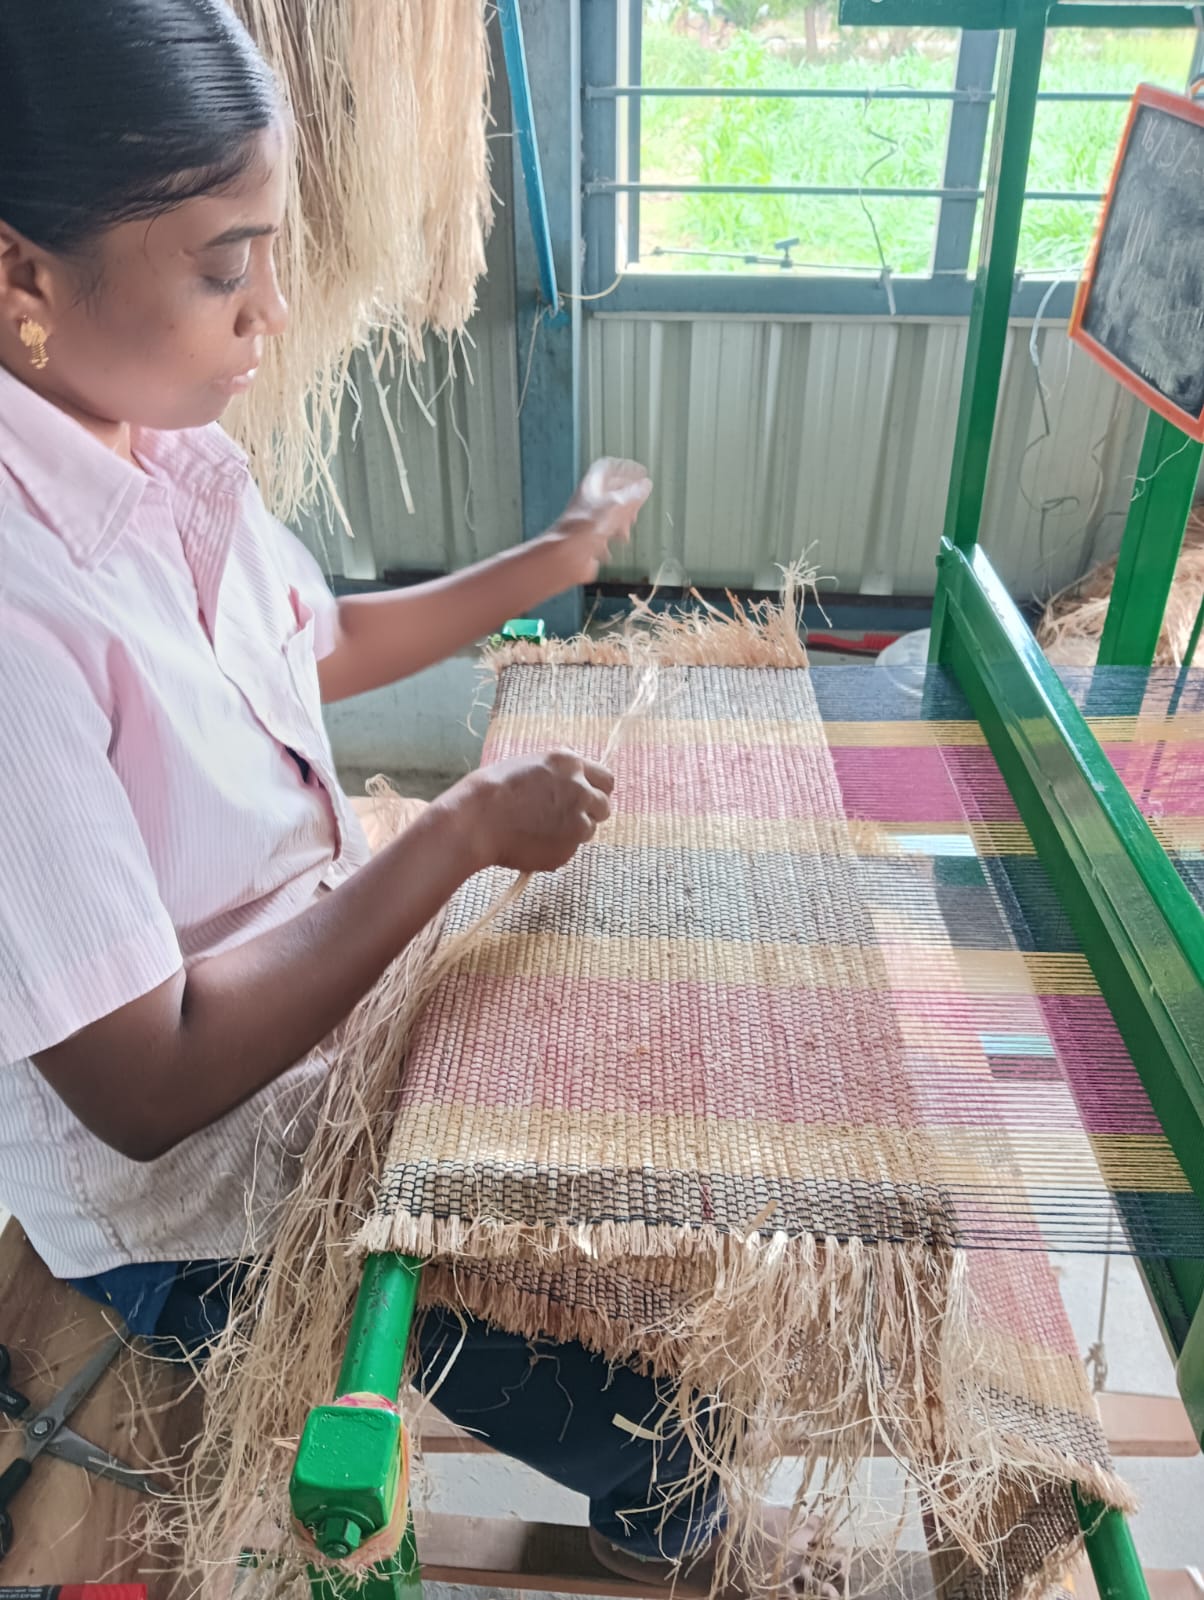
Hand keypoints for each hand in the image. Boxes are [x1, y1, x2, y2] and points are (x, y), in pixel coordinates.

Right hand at [448, 749, 614, 873]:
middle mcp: (581, 791)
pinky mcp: (568, 849)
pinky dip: (556, 848)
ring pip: (589, 830)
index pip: (606, 779)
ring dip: (572, 831)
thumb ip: (558, 775)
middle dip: (590, 812)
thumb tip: (572, 785)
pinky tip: (530, 842)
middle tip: (566, 818)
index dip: (596, 790)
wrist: (476, 821)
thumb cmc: (493, 790)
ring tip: (539, 829)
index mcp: (570, 764)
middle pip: (604, 806)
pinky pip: (569, 850)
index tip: (587, 798)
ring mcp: (577, 822)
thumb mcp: (530, 766)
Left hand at [543, 458, 651, 586]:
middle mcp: (588, 500)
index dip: (625, 468)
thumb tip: (645, 485)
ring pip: (608, 513)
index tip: (640, 473)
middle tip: (637, 503)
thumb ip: (633, 494)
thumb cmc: (586, 527)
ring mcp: (587, 520)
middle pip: (610, 491)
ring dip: (622, 519)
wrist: (566, 555)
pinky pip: (603, 534)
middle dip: (627, 497)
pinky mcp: (587, 538)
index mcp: (592, 485)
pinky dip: (612, 538)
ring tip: (628, 526)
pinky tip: (616, 543)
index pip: (608, 467)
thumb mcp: (616, 505)